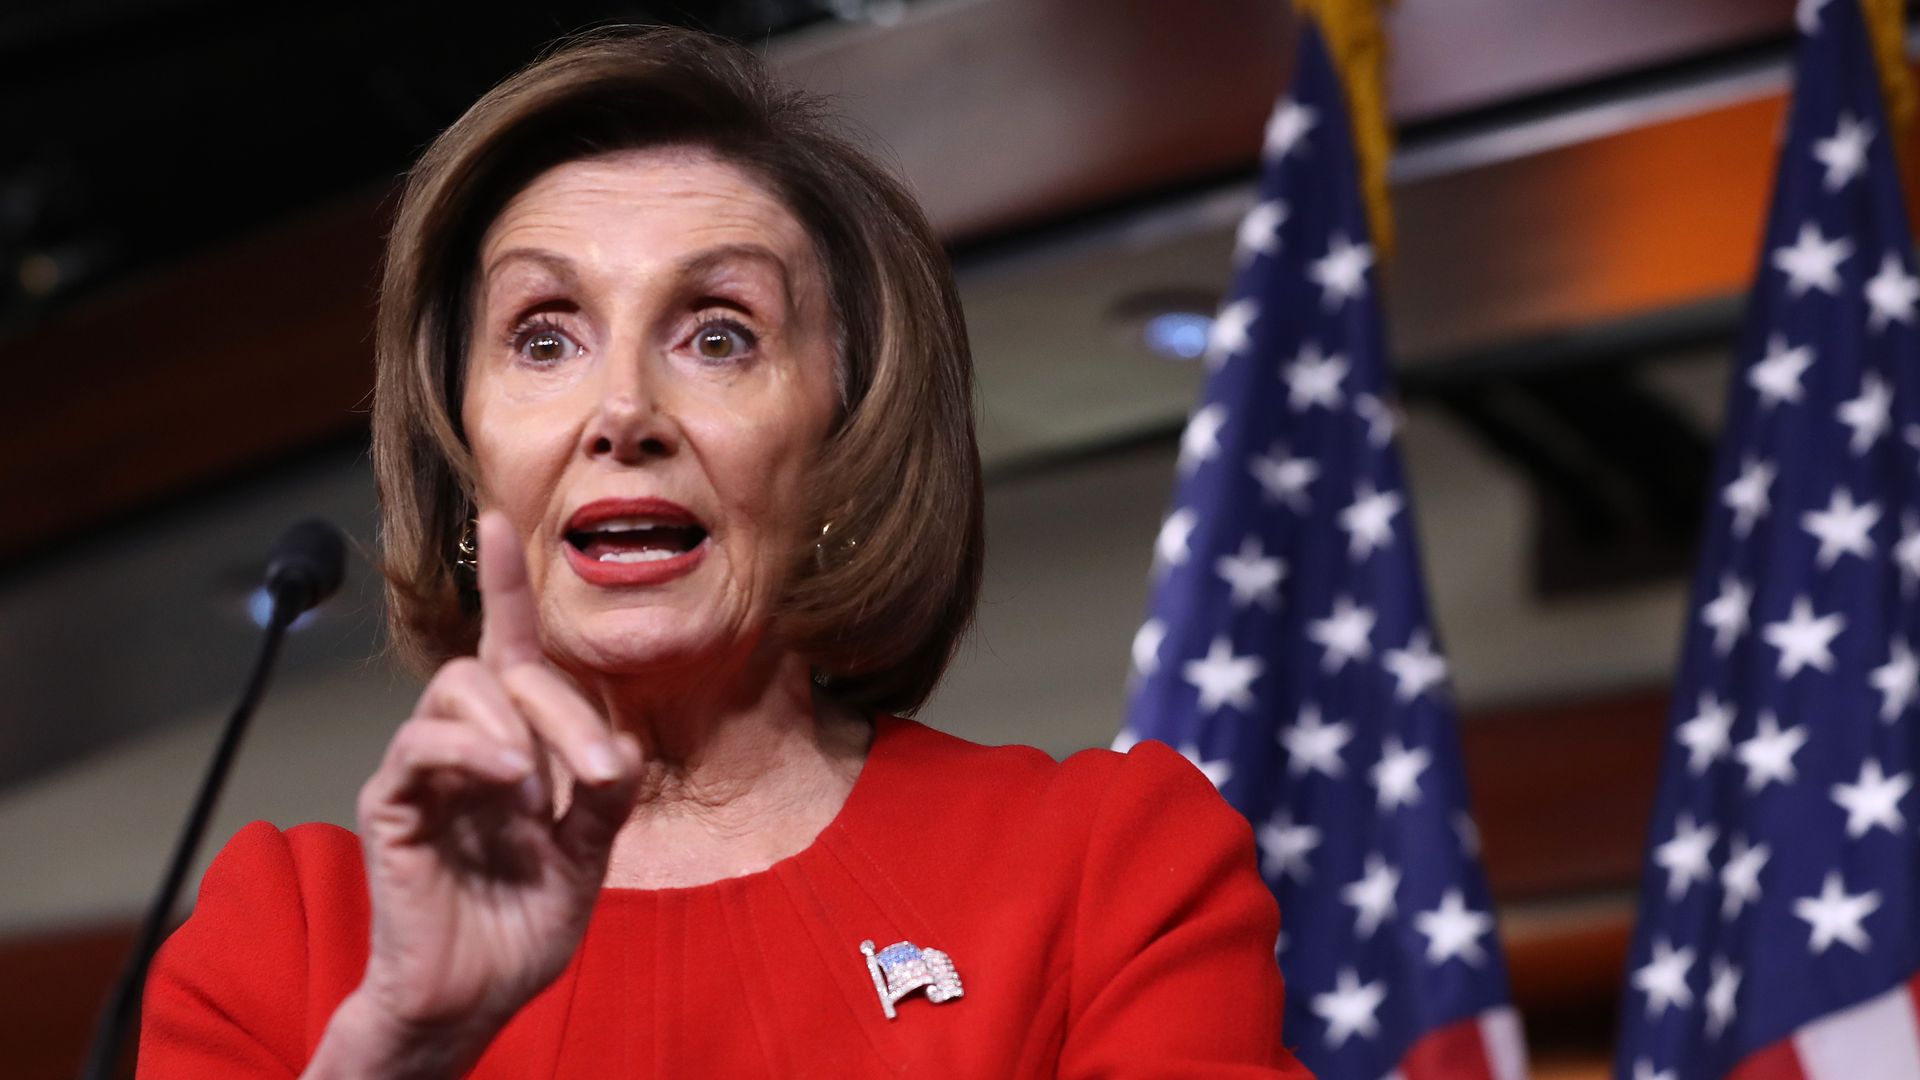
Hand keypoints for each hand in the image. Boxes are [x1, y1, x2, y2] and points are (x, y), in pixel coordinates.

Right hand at [318, 511, 641, 1074]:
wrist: (474, 998)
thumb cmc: (522, 925)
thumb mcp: (588, 855)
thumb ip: (603, 797)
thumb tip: (617, 747)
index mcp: (512, 746)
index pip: (508, 649)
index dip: (505, 587)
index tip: (500, 517)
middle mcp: (464, 746)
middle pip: (500, 668)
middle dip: (561, 709)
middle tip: (597, 775)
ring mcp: (423, 771)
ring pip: (455, 689)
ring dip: (514, 725)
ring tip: (538, 789)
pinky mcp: (391, 804)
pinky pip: (419, 745)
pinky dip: (471, 752)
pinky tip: (507, 785)